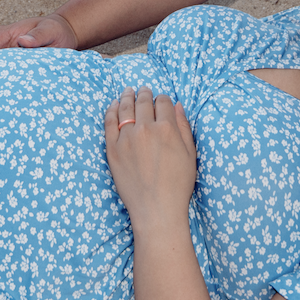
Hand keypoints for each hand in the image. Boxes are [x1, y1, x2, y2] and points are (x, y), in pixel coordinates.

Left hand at [103, 87, 197, 221]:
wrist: (156, 210)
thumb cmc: (178, 185)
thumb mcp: (190, 154)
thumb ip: (184, 127)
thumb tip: (177, 106)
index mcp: (167, 128)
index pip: (163, 102)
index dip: (163, 99)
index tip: (161, 101)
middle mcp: (145, 129)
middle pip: (143, 102)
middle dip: (145, 94)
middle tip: (143, 90)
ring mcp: (126, 138)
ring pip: (125, 108)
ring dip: (127, 97)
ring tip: (128, 92)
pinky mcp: (112, 149)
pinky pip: (109, 122)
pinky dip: (111, 110)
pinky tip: (114, 106)